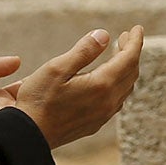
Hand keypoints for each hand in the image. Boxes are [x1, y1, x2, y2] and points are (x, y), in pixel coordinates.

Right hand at [10, 26, 144, 149]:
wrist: (29, 136)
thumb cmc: (38, 100)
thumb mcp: (57, 68)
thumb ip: (84, 51)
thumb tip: (104, 35)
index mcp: (102, 85)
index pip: (129, 59)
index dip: (135, 41)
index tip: (137, 28)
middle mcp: (108, 102)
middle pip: (131, 73)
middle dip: (131, 52)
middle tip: (124, 37)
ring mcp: (103, 115)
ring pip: (125, 87)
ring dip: (125, 68)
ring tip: (117, 53)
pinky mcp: (95, 123)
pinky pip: (116, 100)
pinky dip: (118, 83)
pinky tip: (107, 78)